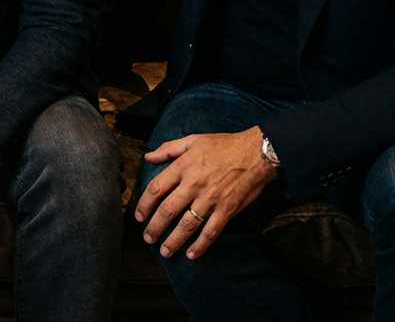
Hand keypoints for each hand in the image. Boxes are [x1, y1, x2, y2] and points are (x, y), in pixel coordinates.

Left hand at [134, 126, 275, 259]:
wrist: (255, 153)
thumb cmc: (224, 145)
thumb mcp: (193, 140)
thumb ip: (169, 149)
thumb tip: (148, 156)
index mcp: (183, 167)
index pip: (157, 188)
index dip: (145, 204)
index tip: (139, 216)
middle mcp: (194, 184)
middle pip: (168, 210)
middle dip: (155, 227)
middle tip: (147, 238)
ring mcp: (210, 199)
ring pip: (187, 224)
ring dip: (173, 240)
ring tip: (165, 251)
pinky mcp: (227, 210)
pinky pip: (211, 231)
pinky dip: (200, 245)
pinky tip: (191, 254)